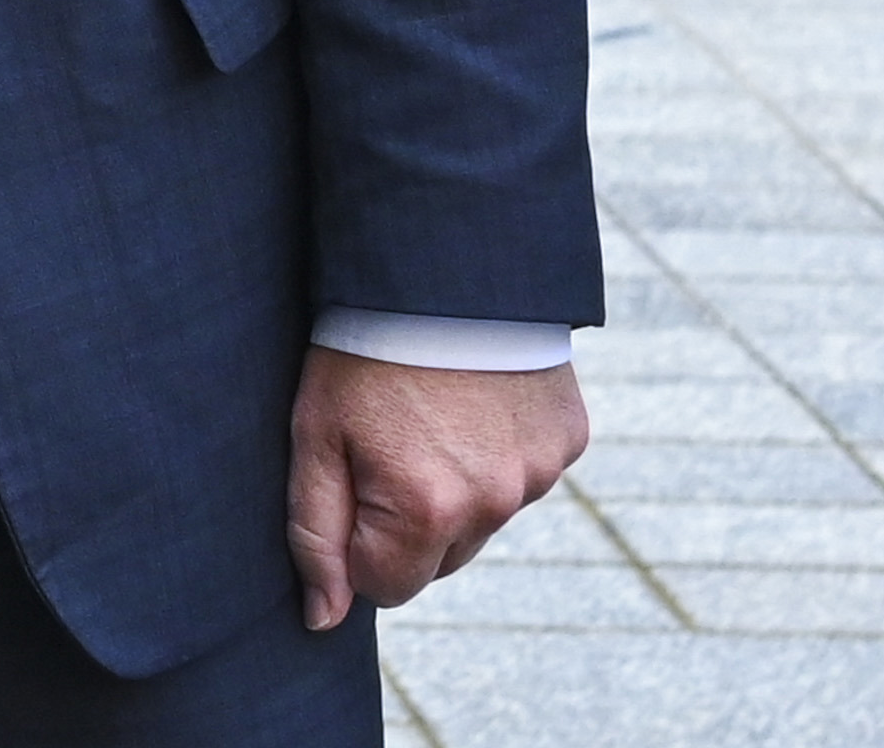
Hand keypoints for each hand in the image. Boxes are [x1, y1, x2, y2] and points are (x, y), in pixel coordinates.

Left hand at [286, 350, 586, 627]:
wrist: (440, 266)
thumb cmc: (361, 351)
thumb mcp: (315, 434)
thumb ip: (315, 534)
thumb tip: (324, 617)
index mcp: (428, 510)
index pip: (387, 587)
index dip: (358, 543)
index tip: (351, 482)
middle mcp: (496, 503)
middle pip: (439, 558)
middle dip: (408, 521)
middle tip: (387, 443)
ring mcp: (540, 473)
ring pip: (485, 519)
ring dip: (458, 489)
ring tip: (430, 416)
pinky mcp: (569, 440)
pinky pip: (525, 476)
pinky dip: (499, 454)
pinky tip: (475, 403)